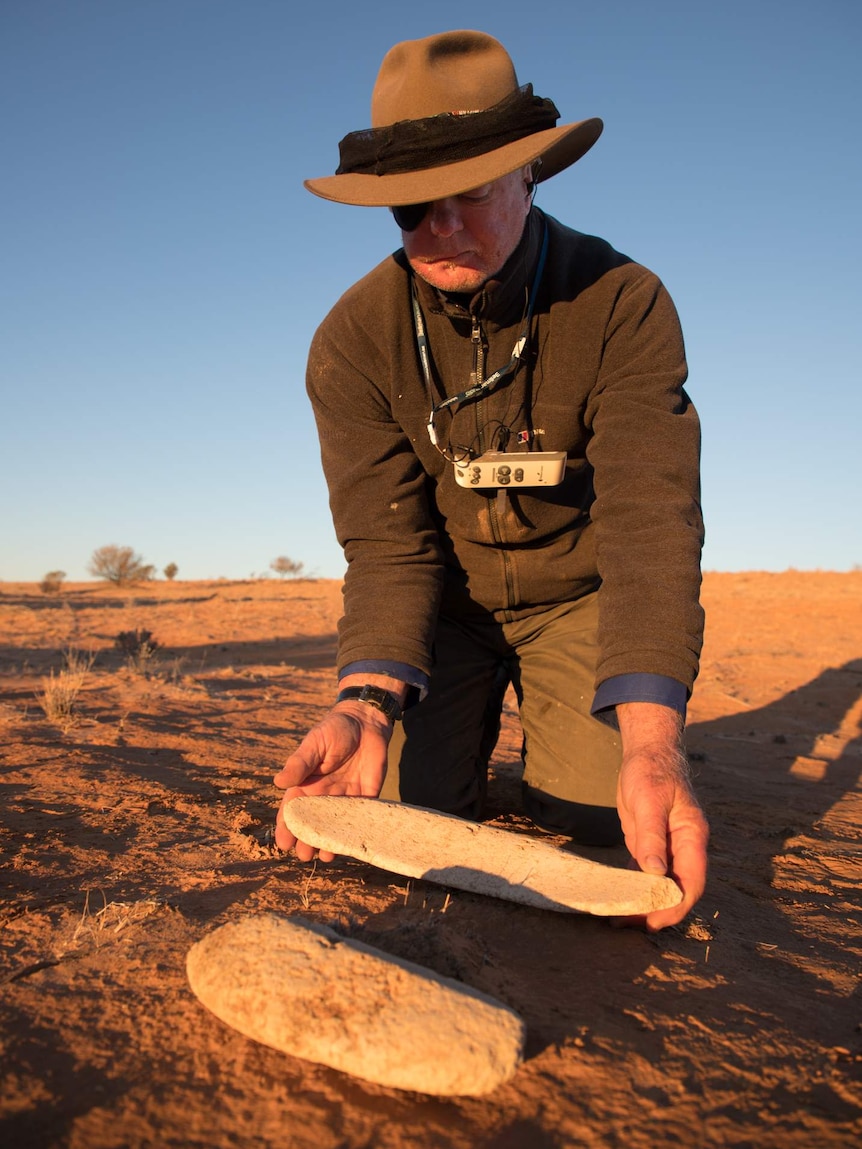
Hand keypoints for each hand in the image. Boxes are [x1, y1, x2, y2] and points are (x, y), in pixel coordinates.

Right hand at [273, 702, 390, 860]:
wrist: (367, 721)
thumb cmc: (335, 729)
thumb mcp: (314, 743)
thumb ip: (300, 763)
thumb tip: (278, 782)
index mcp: (306, 783)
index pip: (293, 810)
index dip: (287, 827)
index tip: (283, 843)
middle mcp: (324, 795)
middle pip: (313, 823)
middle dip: (307, 840)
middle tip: (305, 856)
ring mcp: (345, 797)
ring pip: (335, 826)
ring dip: (330, 841)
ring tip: (326, 856)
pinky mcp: (367, 796)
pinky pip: (360, 818)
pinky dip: (355, 832)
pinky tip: (351, 845)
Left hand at [615, 702, 708, 929]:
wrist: (648, 752)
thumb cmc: (650, 772)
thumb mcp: (648, 801)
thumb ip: (652, 836)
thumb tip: (654, 874)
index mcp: (692, 837)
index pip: (692, 882)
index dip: (676, 906)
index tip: (655, 922)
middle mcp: (684, 846)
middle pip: (677, 889)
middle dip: (657, 911)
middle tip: (628, 925)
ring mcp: (669, 847)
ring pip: (661, 884)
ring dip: (644, 903)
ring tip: (619, 920)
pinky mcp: (652, 844)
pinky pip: (647, 874)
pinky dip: (636, 888)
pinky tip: (620, 899)